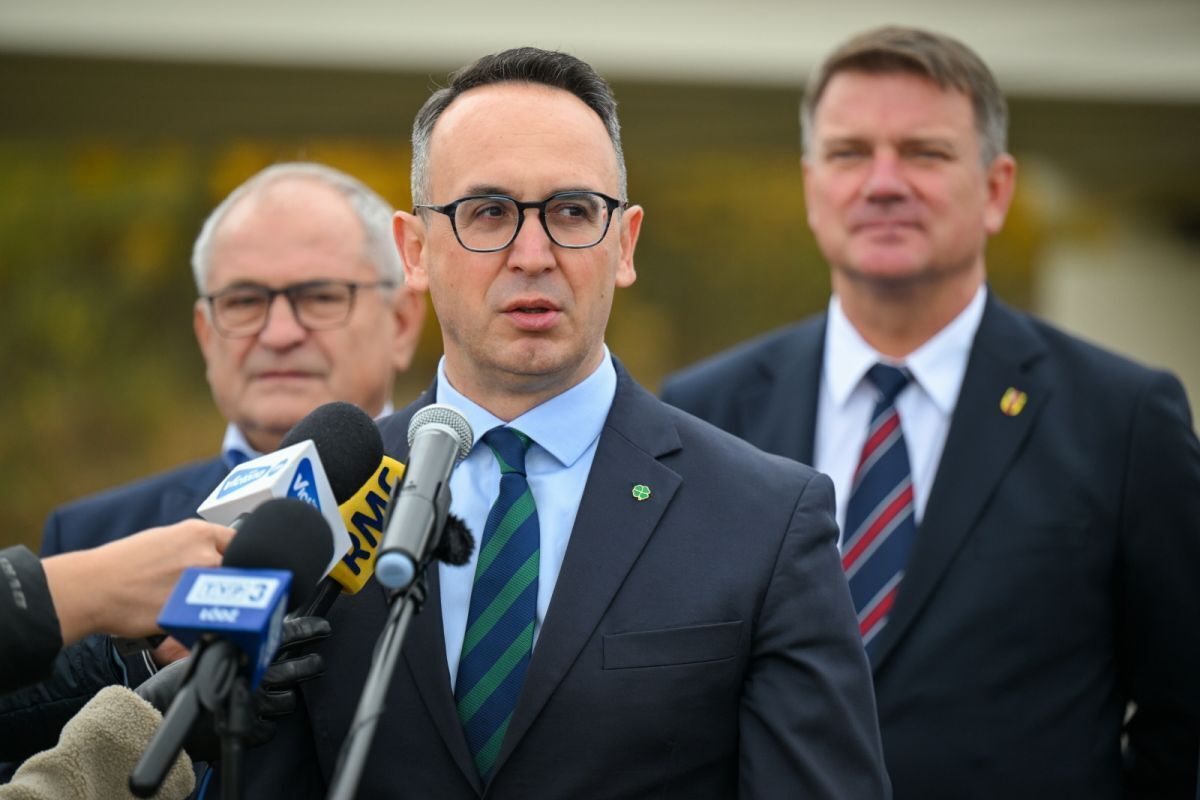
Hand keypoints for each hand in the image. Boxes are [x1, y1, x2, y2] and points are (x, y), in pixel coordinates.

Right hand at [42, 519, 234, 643]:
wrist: (92, 587)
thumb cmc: (122, 564)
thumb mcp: (164, 538)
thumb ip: (196, 545)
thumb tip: (216, 554)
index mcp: (199, 533)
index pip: (240, 542)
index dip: (241, 557)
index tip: (240, 567)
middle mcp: (205, 555)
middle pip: (240, 570)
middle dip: (233, 581)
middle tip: (220, 591)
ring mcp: (199, 583)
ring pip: (228, 596)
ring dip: (221, 603)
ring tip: (203, 608)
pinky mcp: (189, 611)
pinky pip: (211, 618)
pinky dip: (207, 623)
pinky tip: (192, 622)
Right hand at [135, 616, 331, 761]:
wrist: (157, 713)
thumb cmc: (178, 682)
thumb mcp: (209, 652)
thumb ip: (237, 645)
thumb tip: (259, 631)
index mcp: (246, 654)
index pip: (286, 635)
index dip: (308, 629)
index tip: (323, 628)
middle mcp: (255, 678)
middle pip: (296, 669)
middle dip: (310, 665)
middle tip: (316, 662)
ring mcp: (254, 705)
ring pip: (287, 700)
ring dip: (287, 696)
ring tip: (284, 693)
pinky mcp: (248, 730)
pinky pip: (270, 729)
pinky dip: (268, 724)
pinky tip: (261, 719)